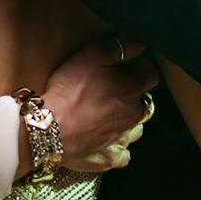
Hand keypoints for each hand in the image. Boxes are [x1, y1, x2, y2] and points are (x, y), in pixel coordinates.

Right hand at [45, 37, 160, 172]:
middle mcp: (133, 114)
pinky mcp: (108, 156)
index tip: (123, 65)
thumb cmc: (70, 90)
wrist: (50, 128)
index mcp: (132, 89)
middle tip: (109, 87)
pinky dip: (118, 146)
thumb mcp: (92, 55)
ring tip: (106, 112)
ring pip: (135, 127)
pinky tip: (106, 139)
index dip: (138, 67)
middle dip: (132, 93)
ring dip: (126, 118)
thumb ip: (118, 47)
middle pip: (143, 100)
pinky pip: (123, 153)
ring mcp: (121, 137)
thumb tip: (138, 43)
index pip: (150, 74)